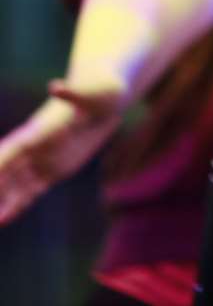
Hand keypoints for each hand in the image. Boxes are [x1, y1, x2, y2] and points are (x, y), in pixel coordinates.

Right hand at [0, 79, 127, 223]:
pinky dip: (19, 204)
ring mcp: (44, 158)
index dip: (0, 162)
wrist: (109, 96)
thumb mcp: (90, 94)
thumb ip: (71, 95)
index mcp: (40, 128)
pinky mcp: (56, 169)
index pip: (13, 148)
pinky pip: (33, 190)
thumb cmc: (99, 91)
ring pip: (16, 184)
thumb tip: (55, 87)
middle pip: (7, 170)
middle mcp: (35, 145)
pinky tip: (5, 218)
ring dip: (3, 201)